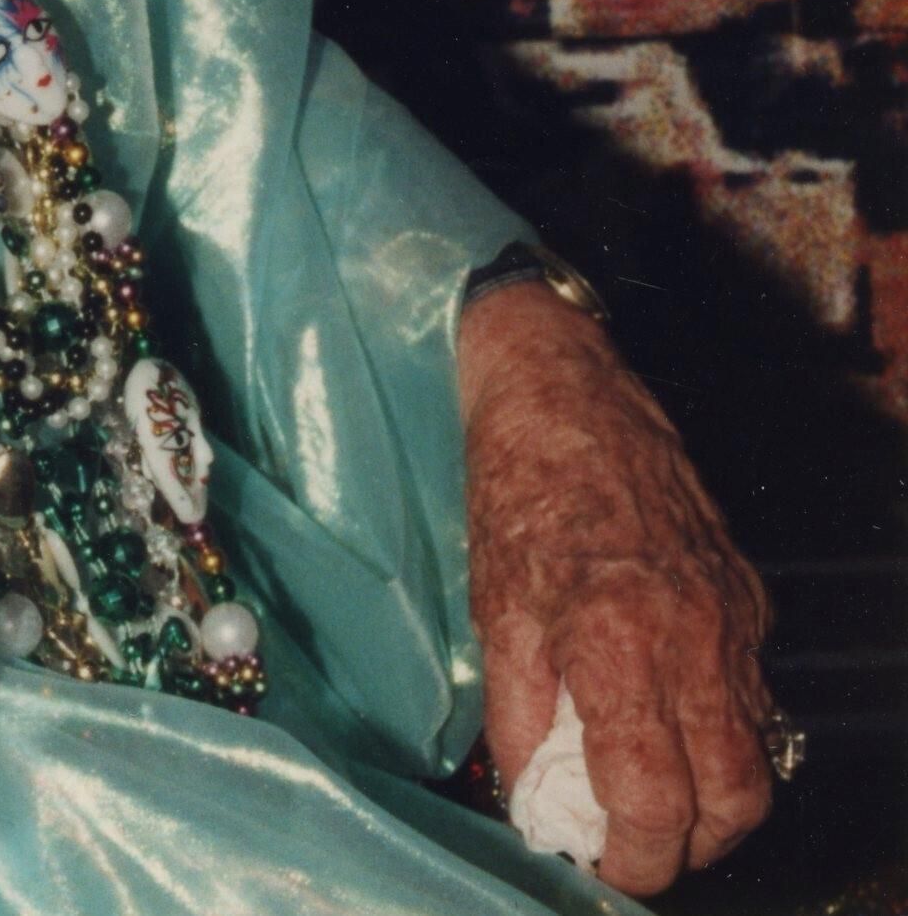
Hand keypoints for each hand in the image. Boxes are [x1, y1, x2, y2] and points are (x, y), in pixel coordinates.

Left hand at [459, 283, 774, 893]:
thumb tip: (532, 802)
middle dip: (695, 842)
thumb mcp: (494, 609)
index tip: (610, 867)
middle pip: (736, 796)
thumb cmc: (517, 487)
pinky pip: (756, 687)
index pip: (653, 799)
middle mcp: (693, 637)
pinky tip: (673, 712)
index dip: (637, 858)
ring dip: (718, 792)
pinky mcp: (744, 588)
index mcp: (619, 645)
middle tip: (645, 841)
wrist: (561, 385)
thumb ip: (517, 718)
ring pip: (758, 749)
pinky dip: (726, 724)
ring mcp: (730, 612)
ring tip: (661, 791)